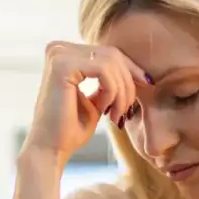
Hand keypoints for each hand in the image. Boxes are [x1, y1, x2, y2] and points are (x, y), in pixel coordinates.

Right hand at [22, 41, 151, 162]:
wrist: (51, 150)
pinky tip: (104, 110)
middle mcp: (59, 49)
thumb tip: (136, 72)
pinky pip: (103, 70)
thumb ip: (109, 83)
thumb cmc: (71, 129)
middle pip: (112, 55)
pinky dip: (111, 91)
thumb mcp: (97, 100)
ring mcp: (59, 54)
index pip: (109, 53)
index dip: (132, 69)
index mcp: (66, 54)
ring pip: (111, 62)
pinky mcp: (62, 65)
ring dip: (121, 92)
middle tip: (126, 112)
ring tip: (116, 115)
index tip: (147, 85)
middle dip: (128, 84)